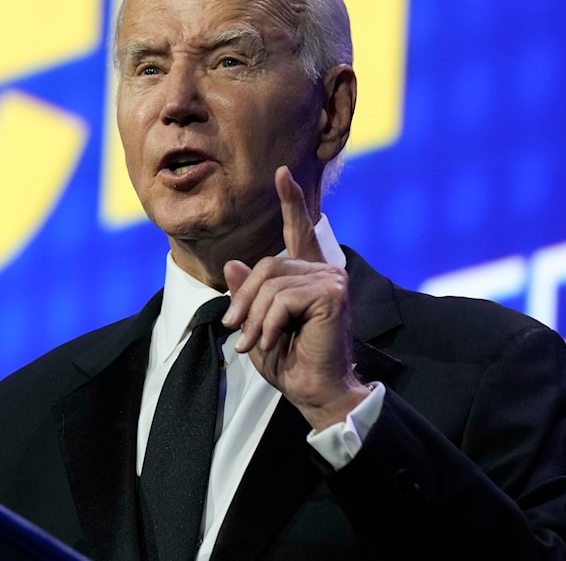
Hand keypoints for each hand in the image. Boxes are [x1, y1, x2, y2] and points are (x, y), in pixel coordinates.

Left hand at [222, 166, 368, 430]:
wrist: (315, 391)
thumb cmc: (290, 362)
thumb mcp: (257, 324)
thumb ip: (249, 294)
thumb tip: (234, 265)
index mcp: (309, 275)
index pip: (300, 231)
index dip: (292, 201)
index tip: (281, 174)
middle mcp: (324, 271)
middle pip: (267, 265)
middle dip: (245, 301)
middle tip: (236, 331)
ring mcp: (331, 279)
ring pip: (271, 283)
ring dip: (254, 317)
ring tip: (253, 342)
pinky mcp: (332, 294)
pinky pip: (282, 298)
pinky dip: (269, 322)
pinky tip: (272, 341)